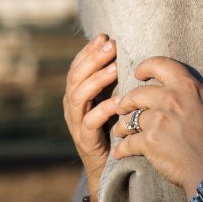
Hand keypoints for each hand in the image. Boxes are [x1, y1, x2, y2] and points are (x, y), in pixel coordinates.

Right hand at [63, 35, 118, 199]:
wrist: (108, 166)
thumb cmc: (114, 127)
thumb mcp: (112, 99)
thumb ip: (115, 80)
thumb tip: (130, 52)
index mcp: (76, 93)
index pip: (78, 66)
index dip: (89, 50)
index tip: (104, 35)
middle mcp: (72, 105)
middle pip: (76, 76)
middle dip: (93, 58)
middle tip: (111, 45)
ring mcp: (75, 122)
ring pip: (78, 95)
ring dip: (97, 79)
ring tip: (115, 68)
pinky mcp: (84, 139)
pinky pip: (90, 121)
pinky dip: (104, 109)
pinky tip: (119, 101)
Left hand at [112, 58, 202, 194]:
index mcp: (188, 87)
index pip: (160, 65)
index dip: (145, 67)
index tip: (139, 74)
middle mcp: (170, 99)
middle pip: (136, 93)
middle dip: (126, 101)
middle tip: (122, 106)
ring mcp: (157, 120)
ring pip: (128, 118)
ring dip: (122, 125)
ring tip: (120, 131)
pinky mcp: (148, 142)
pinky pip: (126, 143)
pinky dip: (121, 149)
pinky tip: (119, 153)